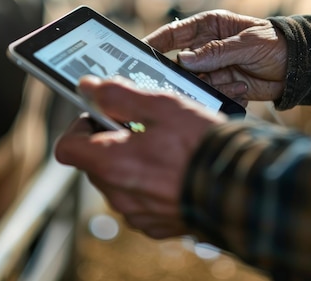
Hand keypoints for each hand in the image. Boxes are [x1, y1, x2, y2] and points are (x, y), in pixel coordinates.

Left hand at [54, 75, 224, 238]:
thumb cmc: (203, 146)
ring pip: (118, 182)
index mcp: (112, 163)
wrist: (243, 187)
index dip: (78, 127)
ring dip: (130, 163)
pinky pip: (140, 201)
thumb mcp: (161, 106)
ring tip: (162, 146)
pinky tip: (174, 170)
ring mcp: (138, 213)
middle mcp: (119, 194)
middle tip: (140, 124)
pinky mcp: (157, 225)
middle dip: (109, 141)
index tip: (100, 114)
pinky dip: (148, 185)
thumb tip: (89, 87)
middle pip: (94, 163)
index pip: (67, 148)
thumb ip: (119, 96)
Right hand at [144, 10, 287, 104]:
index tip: (141, 52)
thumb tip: (184, 60)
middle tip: (192, 81)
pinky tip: (245, 85)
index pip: (174, 33)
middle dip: (187, 74)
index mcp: (209, 27)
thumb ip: (216, 52)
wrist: (299, 67)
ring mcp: (214, 68)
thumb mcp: (247, 43)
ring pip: (197, 82)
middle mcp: (207, 48)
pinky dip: (228, 93)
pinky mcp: (223, 85)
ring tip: (238, 79)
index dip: (156, 42)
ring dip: (216, 85)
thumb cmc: (276, 43)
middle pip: (181, 64)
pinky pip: (213, 94)